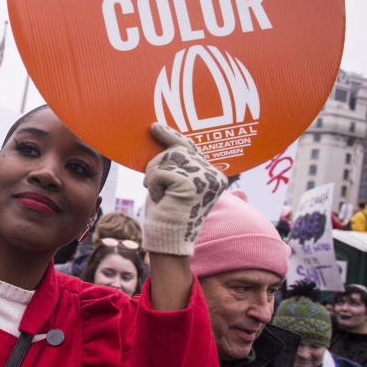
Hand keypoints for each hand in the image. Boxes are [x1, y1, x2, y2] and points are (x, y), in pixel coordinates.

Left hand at [142, 123, 227, 256]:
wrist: (167, 238)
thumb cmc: (166, 212)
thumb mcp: (172, 182)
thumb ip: (176, 163)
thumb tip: (164, 135)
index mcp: (214, 175)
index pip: (191, 147)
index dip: (171, 136)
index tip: (156, 127)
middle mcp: (214, 174)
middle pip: (176, 150)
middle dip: (157, 165)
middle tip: (151, 185)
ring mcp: (204, 178)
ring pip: (167, 158)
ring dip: (154, 175)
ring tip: (159, 194)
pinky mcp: (191, 184)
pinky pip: (161, 171)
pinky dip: (153, 184)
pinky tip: (160, 200)